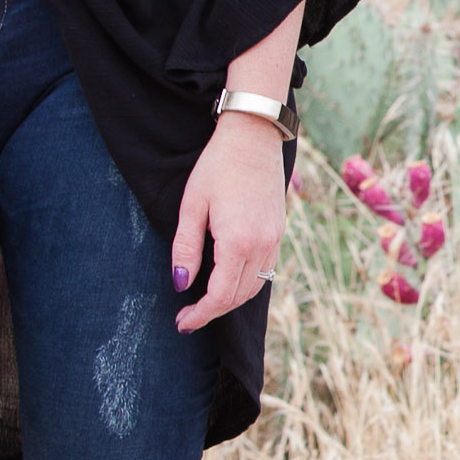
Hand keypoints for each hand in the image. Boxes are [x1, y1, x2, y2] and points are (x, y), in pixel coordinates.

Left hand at [170, 115, 288, 328]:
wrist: (254, 137)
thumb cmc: (217, 166)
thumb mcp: (192, 205)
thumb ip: (186, 248)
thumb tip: (181, 284)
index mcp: (238, 241)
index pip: (220, 295)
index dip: (200, 314)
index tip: (181, 322)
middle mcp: (262, 245)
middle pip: (238, 297)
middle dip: (213, 312)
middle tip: (187, 318)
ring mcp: (274, 240)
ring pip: (255, 287)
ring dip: (230, 301)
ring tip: (206, 304)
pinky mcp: (279, 232)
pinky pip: (265, 271)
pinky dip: (246, 284)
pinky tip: (228, 281)